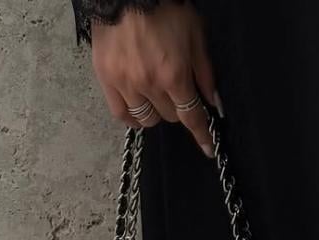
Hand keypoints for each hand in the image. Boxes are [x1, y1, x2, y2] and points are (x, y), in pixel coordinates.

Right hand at [88, 1, 221, 156]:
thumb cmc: (165, 6)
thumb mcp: (195, 35)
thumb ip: (205, 73)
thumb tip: (213, 102)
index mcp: (174, 75)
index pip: (191, 117)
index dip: (202, 135)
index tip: (208, 148)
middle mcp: (149, 84)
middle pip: (169, 117)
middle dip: (177, 108)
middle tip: (175, 91)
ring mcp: (125, 83)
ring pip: (146, 119)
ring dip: (155, 112)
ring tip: (155, 96)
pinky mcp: (106, 78)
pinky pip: (120, 113)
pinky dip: (132, 116)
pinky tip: (137, 108)